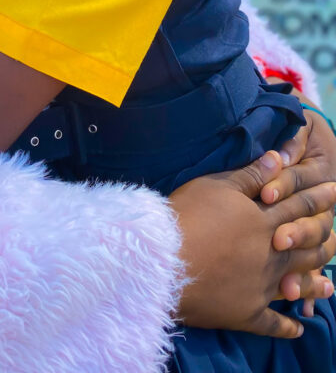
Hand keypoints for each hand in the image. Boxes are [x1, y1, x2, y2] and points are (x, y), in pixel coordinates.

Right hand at [171, 149, 335, 337]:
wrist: (165, 259)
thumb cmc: (188, 216)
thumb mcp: (216, 186)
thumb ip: (250, 176)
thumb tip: (279, 158)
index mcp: (263, 221)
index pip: (298, 206)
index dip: (318, 198)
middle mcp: (271, 254)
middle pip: (305, 245)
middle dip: (324, 238)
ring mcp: (262, 286)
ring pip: (298, 283)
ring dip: (315, 283)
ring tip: (330, 284)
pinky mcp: (247, 313)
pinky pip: (273, 323)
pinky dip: (287, 326)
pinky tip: (298, 327)